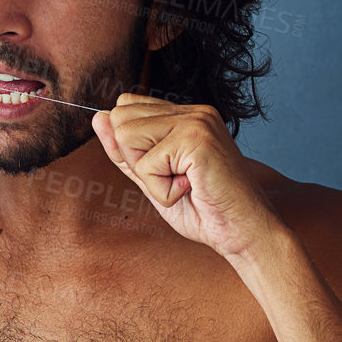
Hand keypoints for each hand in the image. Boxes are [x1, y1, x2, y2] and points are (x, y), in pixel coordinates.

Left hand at [91, 94, 281, 258]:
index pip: (125, 108)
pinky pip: (147, 165)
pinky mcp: (197, 139)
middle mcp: (192, 111)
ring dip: (150, 177)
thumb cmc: (205, 210)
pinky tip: (192, 190)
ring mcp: (196, 121)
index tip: (168, 170)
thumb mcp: (153, 180)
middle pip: (120, 120)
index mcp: (184, 114)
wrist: (243, 234)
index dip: (133, 148)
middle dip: (138, 161)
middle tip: (177, 179)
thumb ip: (125, 151)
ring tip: (185, 184)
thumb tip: (97, 117)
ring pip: (127, 138)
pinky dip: (163, 191)